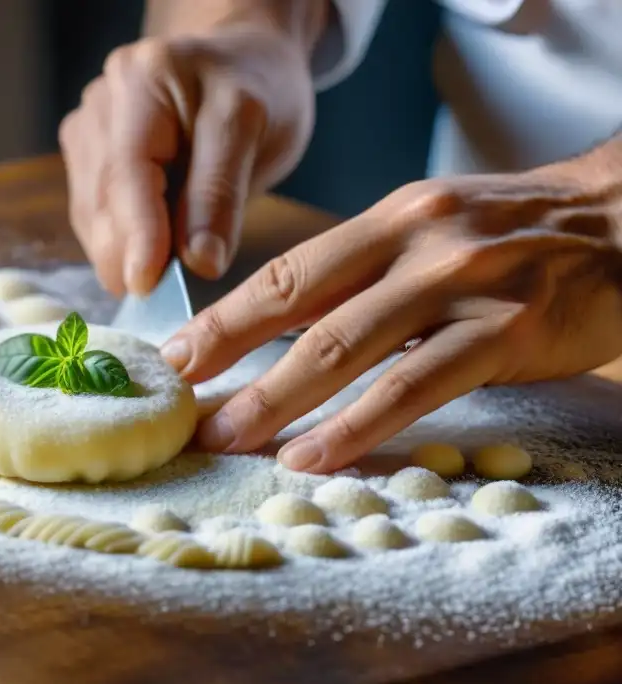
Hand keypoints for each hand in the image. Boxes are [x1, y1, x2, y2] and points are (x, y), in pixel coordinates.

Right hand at [59, 21, 318, 296]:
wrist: (241, 60)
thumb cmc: (258, 88)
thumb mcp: (253, 129)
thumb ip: (221, 193)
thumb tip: (198, 263)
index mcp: (144, 80)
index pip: (129, 169)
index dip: (136, 232)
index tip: (144, 285)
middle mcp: (102, 102)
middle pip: (102, 198)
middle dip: (127, 255)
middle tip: (162, 302)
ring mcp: (87, 129)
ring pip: (90, 215)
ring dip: (120, 256)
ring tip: (160, 282)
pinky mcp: (85, 156)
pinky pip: (92, 216)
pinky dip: (119, 245)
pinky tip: (148, 257)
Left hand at [159, 157, 621, 472]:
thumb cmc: (513, 238)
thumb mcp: (429, 233)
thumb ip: (362, 275)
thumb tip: (280, 327)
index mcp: (388, 220)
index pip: (287, 272)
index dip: (225, 318)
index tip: (176, 357)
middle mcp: (416, 244)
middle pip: (301, 307)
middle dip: (230, 361)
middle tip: (185, 410)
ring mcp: (461, 288)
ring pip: (348, 350)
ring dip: (277, 402)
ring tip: (230, 441)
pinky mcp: (506, 333)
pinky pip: (415, 387)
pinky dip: (356, 427)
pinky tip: (314, 458)